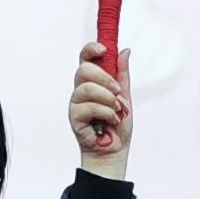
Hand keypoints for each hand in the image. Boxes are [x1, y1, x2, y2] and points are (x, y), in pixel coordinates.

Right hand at [69, 45, 132, 171]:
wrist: (115, 149)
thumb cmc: (117, 124)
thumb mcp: (124, 95)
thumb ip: (122, 74)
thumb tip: (124, 51)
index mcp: (92, 81)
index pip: (85, 58)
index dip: (91, 49)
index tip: (104, 49)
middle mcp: (81, 89)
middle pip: (84, 69)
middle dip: (105, 78)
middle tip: (117, 91)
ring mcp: (76, 103)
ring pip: (87, 88)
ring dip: (107, 98)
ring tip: (116, 110)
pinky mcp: (74, 117)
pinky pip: (89, 107)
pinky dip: (105, 112)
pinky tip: (111, 120)